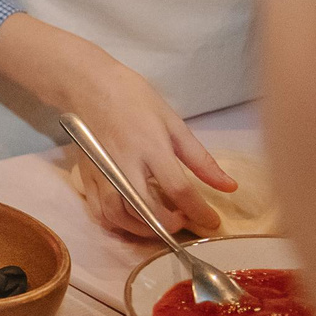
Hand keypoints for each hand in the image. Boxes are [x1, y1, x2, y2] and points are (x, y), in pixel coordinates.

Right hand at [0, 15, 229, 238]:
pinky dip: (118, 224)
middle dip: (170, 224)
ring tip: (161, 224)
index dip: (199, 212)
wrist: (88, 85)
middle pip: (147, 210)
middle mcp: (124, 164)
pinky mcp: (87, 177)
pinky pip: (100, 212)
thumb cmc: (134, 98)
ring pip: (120, 217)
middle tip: (185, 221)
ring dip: (144, 230)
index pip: (179, 190)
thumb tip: (229, 186)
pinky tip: (134, 221)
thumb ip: (200, 159)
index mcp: (151, 147)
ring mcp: (102, 173)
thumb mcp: (173, 122)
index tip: (213, 222)